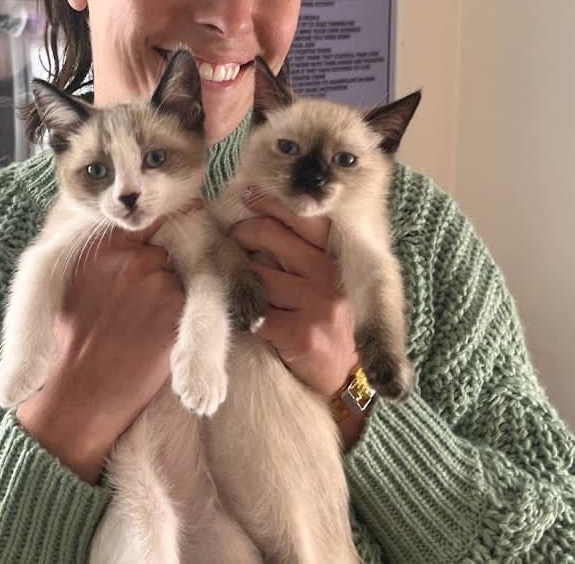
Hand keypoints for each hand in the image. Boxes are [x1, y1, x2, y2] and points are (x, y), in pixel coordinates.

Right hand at [16, 217, 184, 483]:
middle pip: (168, 245)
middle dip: (164, 264)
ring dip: (174, 289)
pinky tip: (158, 332)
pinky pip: (194, 298)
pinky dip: (181, 313)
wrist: (81, 391)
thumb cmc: (74, 339)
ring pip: (181, 273)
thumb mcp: (75, 281)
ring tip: (147, 320)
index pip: (147, 220)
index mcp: (104, 245)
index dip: (161, 226)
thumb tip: (132, 230)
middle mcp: (132, 256)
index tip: (168, 230)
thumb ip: (105, 252)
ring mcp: (157, 280)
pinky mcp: (178, 307)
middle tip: (145, 296)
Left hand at [229, 191, 357, 400]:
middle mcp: (329, 275)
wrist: (343, 379)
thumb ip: (299, 251)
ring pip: (255, 273)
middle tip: (231, 245)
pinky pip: (254, 311)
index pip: (301, 217)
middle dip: (240, 236)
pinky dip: (242, 313)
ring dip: (238, 278)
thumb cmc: (325, 321)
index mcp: (335, 257)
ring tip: (237, 284)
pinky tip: (244, 317)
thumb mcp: (324, 280)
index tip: (249, 197)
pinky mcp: (301, 333)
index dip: (270, 203)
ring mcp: (316, 303)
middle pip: (267, 235)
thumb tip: (257, 216)